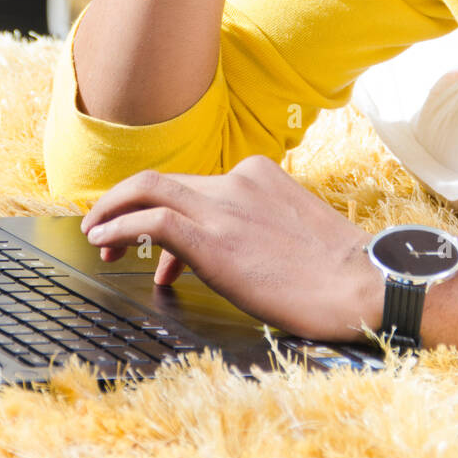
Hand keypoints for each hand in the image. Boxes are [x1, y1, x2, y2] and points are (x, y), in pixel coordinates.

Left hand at [80, 155, 384, 342]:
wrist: (364, 282)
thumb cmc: (333, 272)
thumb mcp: (288, 234)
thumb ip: (246, 232)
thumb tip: (203, 257)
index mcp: (257, 175)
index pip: (194, 185)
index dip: (163, 210)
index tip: (155, 247)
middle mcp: (237, 180)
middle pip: (165, 180)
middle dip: (125, 203)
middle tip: (102, 231)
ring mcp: (225, 206)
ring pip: (148, 188)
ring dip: (112, 210)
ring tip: (93, 235)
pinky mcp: (213, 237)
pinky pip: (150, 219)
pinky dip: (119, 225)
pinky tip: (104, 241)